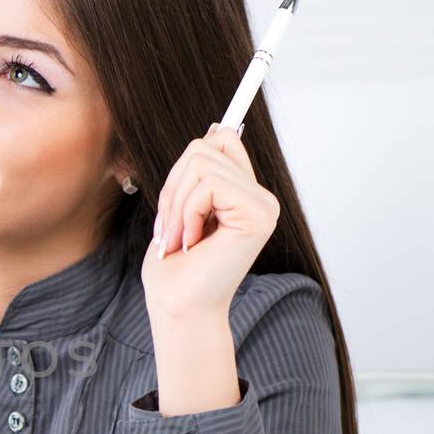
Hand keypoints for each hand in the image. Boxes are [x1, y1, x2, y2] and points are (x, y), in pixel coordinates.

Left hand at [141, 122, 279, 318]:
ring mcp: (263, 205)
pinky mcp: (258, 215)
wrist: (178, 307)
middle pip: (208, 144)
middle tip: (170, 227)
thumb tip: (217, 128)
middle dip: (173, 184)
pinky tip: (192, 241)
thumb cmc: (174, 269)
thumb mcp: (180, 208)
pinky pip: (208, 183)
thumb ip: (197, 174)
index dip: (207, 140)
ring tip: (179, 238)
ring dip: (176, 202)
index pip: (223, 139)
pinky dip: (187, 211)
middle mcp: (261, 198)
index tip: (216, 126)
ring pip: (203, 162)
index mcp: (244, 195)